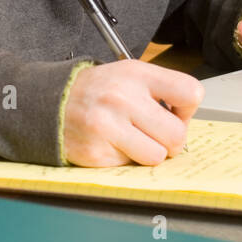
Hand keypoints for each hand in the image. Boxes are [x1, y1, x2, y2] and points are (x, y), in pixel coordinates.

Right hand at [63, 60, 204, 166]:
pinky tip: (112, 144)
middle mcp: (122, 98)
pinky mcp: (96, 153)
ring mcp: (107, 127)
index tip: (175, 112)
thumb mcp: (129, 74)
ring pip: (157, 156)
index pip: (189, 93)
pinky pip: (130, 167)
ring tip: (134, 140)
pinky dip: (125, 160)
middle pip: (177, 135)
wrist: (51, 102)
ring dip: (149, 153)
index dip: (187, 109)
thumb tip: (185, 121)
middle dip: (171, 140)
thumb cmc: (98, 91)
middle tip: (156, 134)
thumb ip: (162, 91)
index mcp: (136, 74)